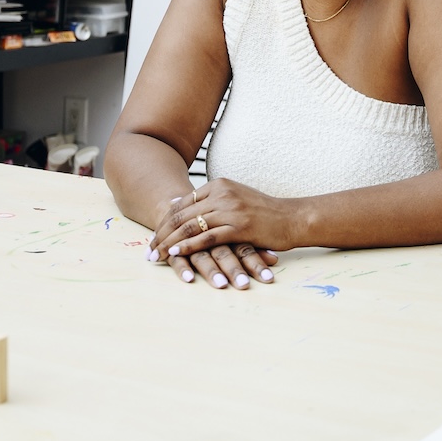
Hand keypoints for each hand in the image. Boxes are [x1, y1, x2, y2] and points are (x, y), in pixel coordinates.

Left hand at [147, 179, 302, 284]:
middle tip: (148, 250)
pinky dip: (188, 246)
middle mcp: (222, 193)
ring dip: (170, 243)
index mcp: (219, 185)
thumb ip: (211, 201)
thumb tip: (182, 207)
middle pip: (182, 214)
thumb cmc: (264, 213)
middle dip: (161, 234)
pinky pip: (206, 237)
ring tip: (157, 256)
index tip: (153, 237)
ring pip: (190, 226)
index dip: (165, 221)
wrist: (293, 218)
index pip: (182, 203)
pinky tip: (176, 253)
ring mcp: (230, 208)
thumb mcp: (235, 199)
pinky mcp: (239, 226)